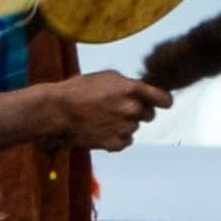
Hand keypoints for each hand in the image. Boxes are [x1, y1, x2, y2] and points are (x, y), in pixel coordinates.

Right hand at [33, 71, 165, 154]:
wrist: (55, 111)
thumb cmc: (77, 90)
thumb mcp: (106, 77)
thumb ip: (129, 84)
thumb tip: (144, 90)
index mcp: (132, 90)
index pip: (164, 99)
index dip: (162, 101)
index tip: (159, 103)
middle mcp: (132, 109)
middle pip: (149, 115)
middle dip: (137, 112)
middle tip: (116, 109)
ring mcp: (125, 128)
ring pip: (134, 128)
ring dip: (124, 124)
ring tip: (102, 119)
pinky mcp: (116, 143)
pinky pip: (126, 141)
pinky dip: (116, 137)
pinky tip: (100, 129)